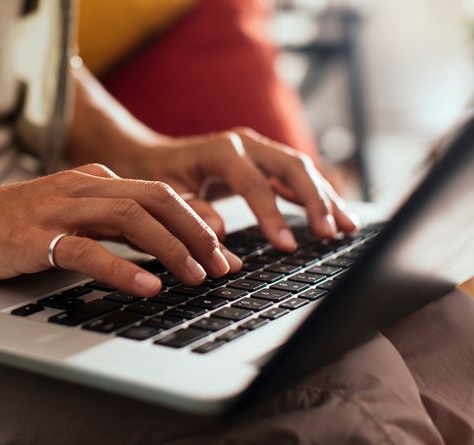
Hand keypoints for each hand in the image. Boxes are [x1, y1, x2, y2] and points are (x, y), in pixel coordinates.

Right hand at [0, 163, 242, 296]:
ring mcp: (58, 209)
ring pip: (131, 218)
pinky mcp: (35, 236)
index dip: (199, 222)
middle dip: (197, 232)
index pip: (160, 193)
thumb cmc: (8, 226)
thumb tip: (159, 247)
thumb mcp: (67, 217)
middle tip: (223, 266)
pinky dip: (123, 267)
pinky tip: (148, 286)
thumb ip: (108, 225)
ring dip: (171, 248)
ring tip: (196, 276)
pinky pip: (88, 249)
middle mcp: (82, 188)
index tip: (224, 253)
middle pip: (156, 199)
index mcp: (93, 182)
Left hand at [119, 127, 359, 250]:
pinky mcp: (263, 159)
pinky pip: (296, 175)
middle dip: (315, 201)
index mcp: (222, 151)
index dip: (273, 216)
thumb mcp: (166, 197)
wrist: (149, 155)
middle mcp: (245, 144)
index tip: (287, 246)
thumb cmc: (156, 178)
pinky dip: (316, 194)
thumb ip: (190, 212)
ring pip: (301, 169)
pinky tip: (334, 215)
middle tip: (331, 234)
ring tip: (348, 227)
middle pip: (292, 167)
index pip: (255, 184)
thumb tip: (218, 233)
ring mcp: (257, 148)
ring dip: (325, 197)